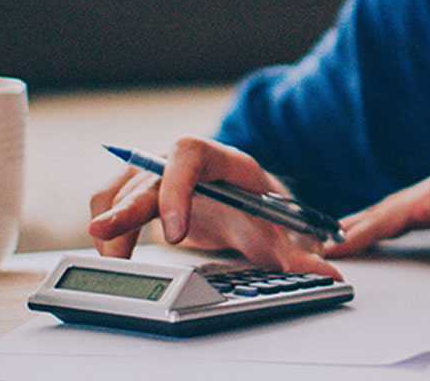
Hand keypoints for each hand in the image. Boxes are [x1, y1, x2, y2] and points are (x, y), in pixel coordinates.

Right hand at [88, 137, 342, 278]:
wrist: (248, 201)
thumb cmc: (261, 208)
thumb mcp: (281, 228)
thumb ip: (299, 252)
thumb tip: (326, 273)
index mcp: (221, 158)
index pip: (189, 155)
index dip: (177, 189)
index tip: (176, 233)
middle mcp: (182, 159)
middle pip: (145, 174)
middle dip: (124, 207)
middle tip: (104, 234)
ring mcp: (156, 173)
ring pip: (119, 189)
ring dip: (112, 224)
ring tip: (115, 263)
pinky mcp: (138, 192)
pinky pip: (110, 203)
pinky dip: (107, 230)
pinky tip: (113, 256)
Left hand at [324, 165, 429, 266]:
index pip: (412, 210)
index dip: (384, 223)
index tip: (363, 235)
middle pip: (394, 207)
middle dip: (363, 223)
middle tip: (334, 237)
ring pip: (388, 211)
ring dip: (358, 227)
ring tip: (332, 242)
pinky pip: (393, 217)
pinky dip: (368, 230)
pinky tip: (349, 241)